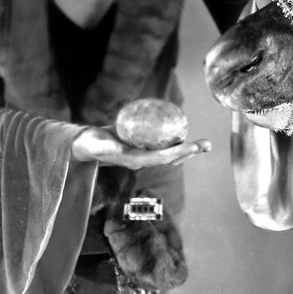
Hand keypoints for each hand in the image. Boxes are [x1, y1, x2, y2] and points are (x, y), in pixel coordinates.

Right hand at [71, 126, 211, 168]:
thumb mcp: (95, 145)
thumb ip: (103, 146)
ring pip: (170, 153)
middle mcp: (142, 159)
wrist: (86, 144)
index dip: (177, 152)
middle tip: (206, 144)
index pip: (160, 157)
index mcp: (134, 160)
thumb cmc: (89, 144)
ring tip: (205, 144)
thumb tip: (115, 146)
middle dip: (189, 152)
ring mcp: (144, 154)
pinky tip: (187, 133)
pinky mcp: (144, 146)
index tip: (192, 146)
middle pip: (171, 157)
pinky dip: (176, 140)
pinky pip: (164, 145)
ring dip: (188, 149)